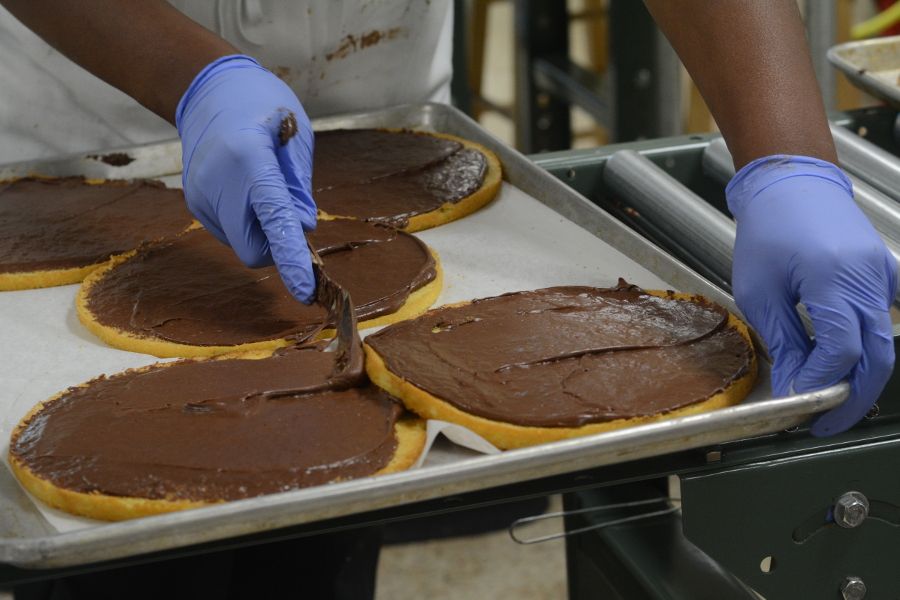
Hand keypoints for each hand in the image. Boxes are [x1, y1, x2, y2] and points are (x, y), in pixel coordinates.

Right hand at [176, 55, 316, 301]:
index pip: (275, 221)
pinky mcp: (194, 202)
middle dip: (276, 248)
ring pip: (241, 242)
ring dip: (262, 230)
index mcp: (249, 159)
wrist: (209, 89)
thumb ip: (299, 187)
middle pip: (252, 249)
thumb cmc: (264, 106)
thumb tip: (303, 230)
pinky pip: (229, 230)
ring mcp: (200, 195)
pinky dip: (246, 221)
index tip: (305, 291)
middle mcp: (218, 182)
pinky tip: (245, 187)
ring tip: (264, 186)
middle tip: (291, 220)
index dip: (292, 259)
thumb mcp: (297, 137)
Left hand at [727, 156, 896, 435]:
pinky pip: (889, 316)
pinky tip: (851, 362)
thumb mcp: (759, 289)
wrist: (791, 183)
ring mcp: (883, 274)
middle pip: (877, 354)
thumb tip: (793, 385)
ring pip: (886, 340)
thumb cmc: (768, 228)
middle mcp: (868, 278)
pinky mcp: (885, 271)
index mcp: (833, 278)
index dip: (821, 383)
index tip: (798, 400)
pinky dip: (874, 344)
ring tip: (832, 397)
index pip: (840, 351)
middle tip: (826, 421)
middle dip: (853, 396)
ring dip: (864, 373)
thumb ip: (783, 339)